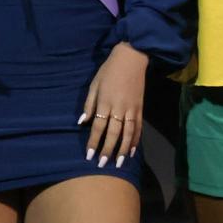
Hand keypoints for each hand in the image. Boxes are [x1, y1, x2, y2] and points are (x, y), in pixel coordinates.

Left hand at [80, 42, 146, 166]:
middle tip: (103, 164)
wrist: (132, 58)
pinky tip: (133, 150)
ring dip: (124, 149)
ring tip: (120, 163)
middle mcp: (119, 108)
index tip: (89, 155)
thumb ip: (88, 104)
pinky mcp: (140, 108)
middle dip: (108, 149)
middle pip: (113, 133)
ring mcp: (131, 109)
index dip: (94, 142)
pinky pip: (138, 127)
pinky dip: (136, 140)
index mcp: (105, 102)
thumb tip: (82, 122)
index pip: (98, 127)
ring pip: (128, 133)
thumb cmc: (109, 71)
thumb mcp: (94, 84)